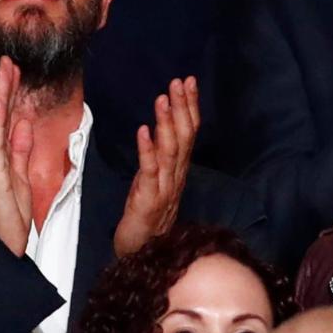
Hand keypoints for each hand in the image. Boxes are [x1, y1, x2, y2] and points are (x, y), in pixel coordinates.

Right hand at [0, 56, 32, 256]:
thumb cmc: (8, 217)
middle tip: (9, 61)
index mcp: (0, 158)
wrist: (0, 247)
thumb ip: (21, 152)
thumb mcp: (20, 179)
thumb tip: (23, 124)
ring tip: (6, 73)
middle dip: (4, 88)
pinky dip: (0, 127)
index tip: (15, 72)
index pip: (5, 120)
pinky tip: (4, 110)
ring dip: (1, 98)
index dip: (10, 96)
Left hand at [113, 77, 199, 256]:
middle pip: (184, 137)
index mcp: (179, 170)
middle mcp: (177, 176)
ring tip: (163, 99)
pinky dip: (148, 150)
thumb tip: (159, 129)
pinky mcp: (148, 199)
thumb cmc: (147, 215)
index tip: (188, 83)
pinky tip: (144, 131)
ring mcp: (165, 188)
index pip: (189, 133)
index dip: (190, 107)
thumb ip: (161, 157)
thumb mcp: (155, 180)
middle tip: (180, 81)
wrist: (142, 251)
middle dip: (183, 107)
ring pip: (171, 151)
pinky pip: (150, 171)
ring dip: (167, 123)